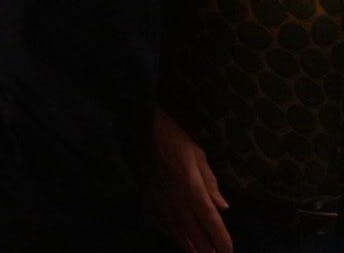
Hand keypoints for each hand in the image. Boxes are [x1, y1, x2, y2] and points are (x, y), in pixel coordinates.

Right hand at [149, 111, 230, 252]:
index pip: (209, 219)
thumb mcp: (199, 156)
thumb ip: (211, 184)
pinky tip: (173, 237)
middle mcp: (176, 197)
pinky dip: (167, 231)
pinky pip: (157, 219)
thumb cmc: (176, 140)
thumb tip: (223, 207)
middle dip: (205, 246)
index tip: (227, 250)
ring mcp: (159, 198)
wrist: (144, 130)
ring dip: (186, 243)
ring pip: (174, 228)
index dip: (219, 237)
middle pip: (193, 229)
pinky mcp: (147, 196)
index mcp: (192, 187)